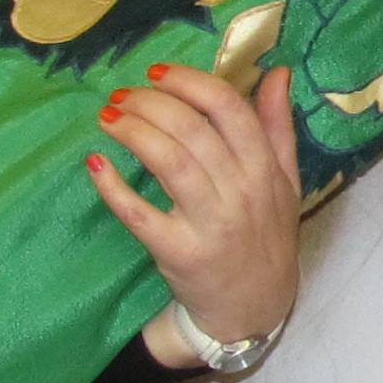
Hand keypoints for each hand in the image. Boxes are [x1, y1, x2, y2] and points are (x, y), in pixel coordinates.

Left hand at [90, 61, 303, 356]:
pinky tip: (96, 164)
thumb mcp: (286, 183)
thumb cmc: (265, 238)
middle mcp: (240, 193)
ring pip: (168, 161)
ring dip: (132, 131)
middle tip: (121, 95)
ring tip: (107, 117)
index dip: (191, 83)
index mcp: (264, 169)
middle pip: (192, 129)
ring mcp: (209, 224)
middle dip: (150, 103)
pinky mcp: (178, 253)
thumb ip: (278, 127)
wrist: (253, 310)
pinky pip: (140, 214)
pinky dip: (114, 187)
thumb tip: (276, 72)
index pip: (230, 110)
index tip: (158, 73)